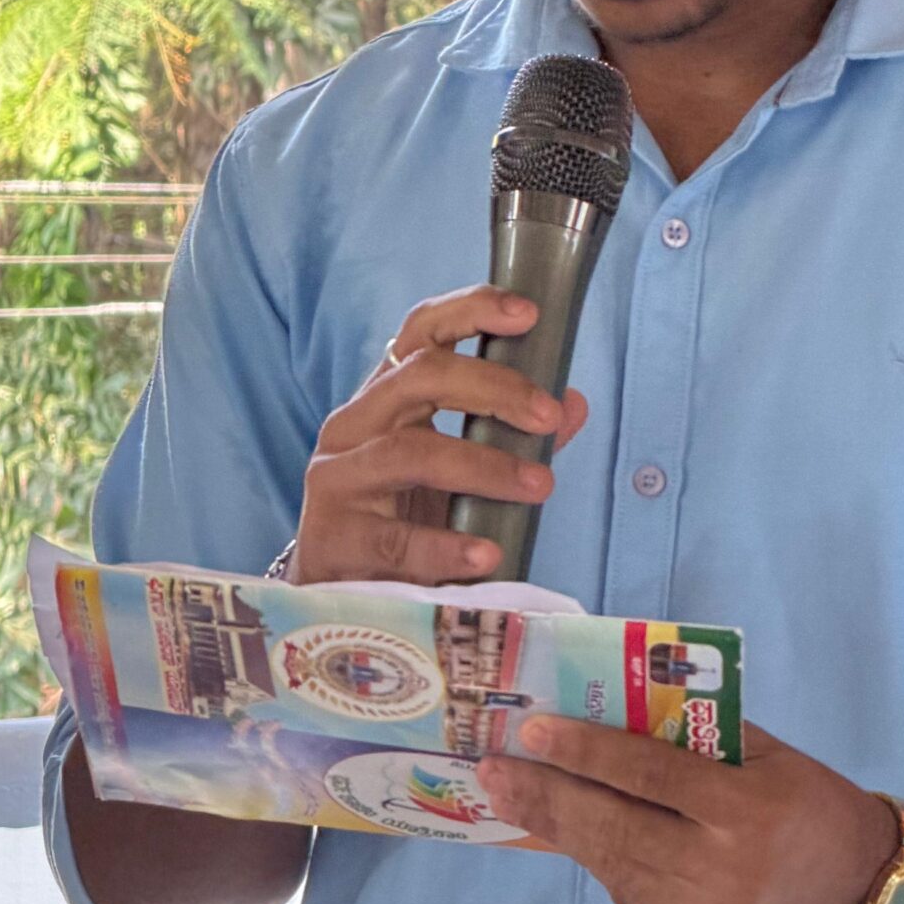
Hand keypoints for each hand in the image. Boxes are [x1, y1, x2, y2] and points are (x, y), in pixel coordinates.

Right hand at [292, 284, 589, 584]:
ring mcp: (337, 478)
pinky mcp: (331, 538)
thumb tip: (572, 404)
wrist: (338, 592)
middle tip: (548, 416)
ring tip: (540, 487)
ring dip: (484, 467)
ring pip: (410, 453)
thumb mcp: (457, 474)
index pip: (420, 332)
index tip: (527, 313)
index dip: (470, 311)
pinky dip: (445, 546)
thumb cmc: (402, 519)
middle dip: (493, 388)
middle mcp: (353, 424)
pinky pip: (394, 538)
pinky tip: (486, 554)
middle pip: (419, 376)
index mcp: (385, 397)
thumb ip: (512, 439)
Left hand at [478, 720, 900, 903]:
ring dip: (562, 830)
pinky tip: (577, 835)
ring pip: (615, 868)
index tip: (531, 730)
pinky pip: (634, 899)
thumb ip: (700, 738)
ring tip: (516, 797)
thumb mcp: (771, 757)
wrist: (865, 893)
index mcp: (746, 811)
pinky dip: (605, 864)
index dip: (584, 752)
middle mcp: (722, 871)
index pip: (648, 775)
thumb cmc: (814, 805)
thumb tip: (615, 714)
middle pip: (615, 827)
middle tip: (492, 771)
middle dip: (546, 796)